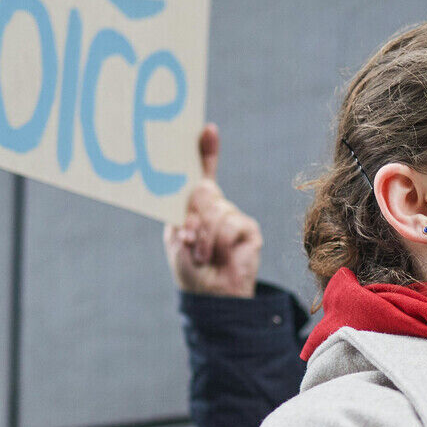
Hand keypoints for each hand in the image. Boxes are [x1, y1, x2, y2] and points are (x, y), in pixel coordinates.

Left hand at [164, 124, 261, 296]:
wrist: (213, 297)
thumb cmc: (190, 269)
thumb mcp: (178, 238)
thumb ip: (187, 213)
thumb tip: (204, 189)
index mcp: (194, 205)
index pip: (201, 173)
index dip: (205, 151)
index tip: (206, 129)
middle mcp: (214, 206)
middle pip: (205, 189)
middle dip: (194, 213)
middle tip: (190, 237)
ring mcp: (232, 216)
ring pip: (216, 209)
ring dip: (205, 235)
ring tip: (203, 255)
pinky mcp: (248, 229)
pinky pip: (231, 223)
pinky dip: (220, 241)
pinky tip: (220, 256)